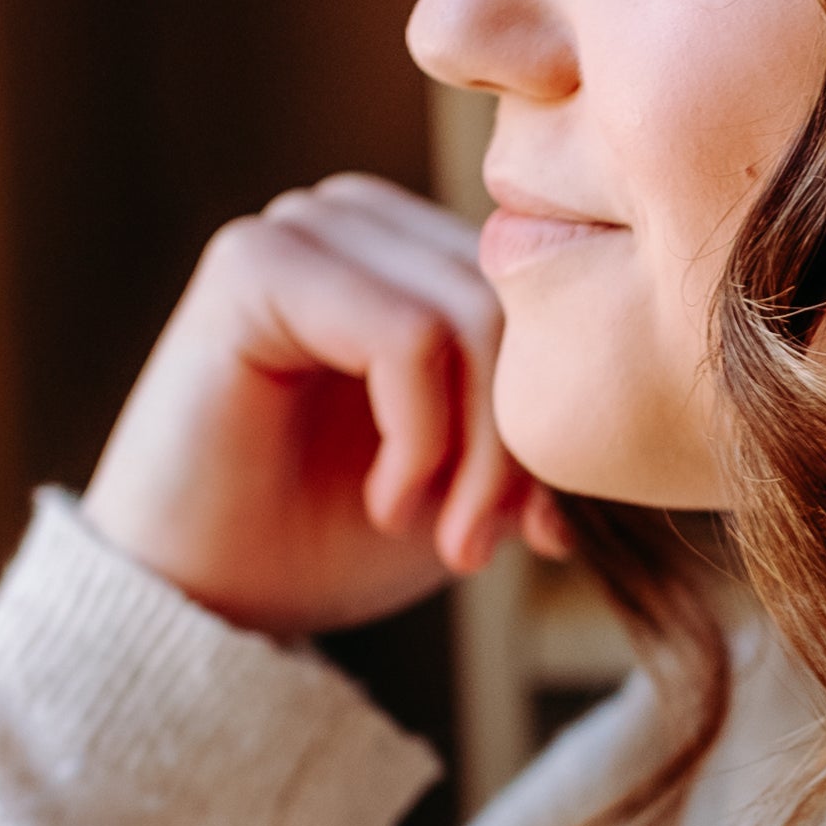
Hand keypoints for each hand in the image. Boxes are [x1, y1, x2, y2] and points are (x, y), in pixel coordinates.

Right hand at [81, 177, 568, 639]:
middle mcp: (359, 220)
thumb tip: (625, 417)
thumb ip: (540, 425)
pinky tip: (388, 502)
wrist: (200, 606)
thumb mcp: (470, 480)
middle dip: (518, 441)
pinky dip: (419, 435)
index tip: (540, 532)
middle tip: (484, 546)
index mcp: (412, 251)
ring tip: (446, 537)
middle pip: (512, 299)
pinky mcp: (253, 264)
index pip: (539, 293)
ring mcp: (303, 227)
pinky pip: (406, 334)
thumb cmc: (325, 542)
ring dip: (476, 450)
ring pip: (470, 314)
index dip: (554, 414)